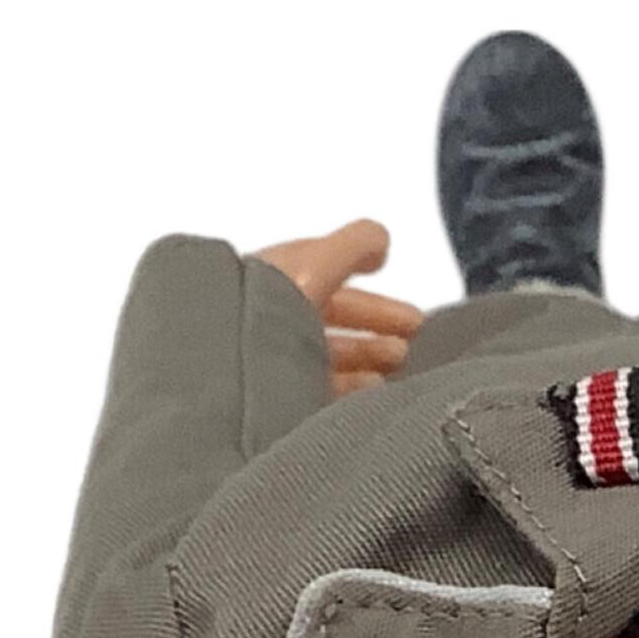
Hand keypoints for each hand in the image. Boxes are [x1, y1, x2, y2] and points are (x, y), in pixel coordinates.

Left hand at [254, 219, 422, 396]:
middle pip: (322, 313)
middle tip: (412, 328)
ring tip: (397, 360)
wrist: (226, 381)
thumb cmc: (260, 318)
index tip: (387, 270)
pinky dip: (349, 385)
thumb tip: (379, 237)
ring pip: (321, 351)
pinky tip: (370, 391)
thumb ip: (351, 246)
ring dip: (365, 353)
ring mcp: (264, 360)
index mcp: (263, 279)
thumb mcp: (313, 266)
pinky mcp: (272, 399)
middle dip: (370, 318)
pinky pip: (315, 386)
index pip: (315, 267)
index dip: (357, 266)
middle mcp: (260, 317)